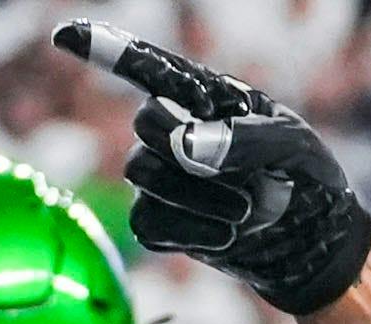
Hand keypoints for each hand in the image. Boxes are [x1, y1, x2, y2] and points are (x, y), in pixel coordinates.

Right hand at [55, 23, 370, 312]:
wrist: (307, 241)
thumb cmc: (303, 176)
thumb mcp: (291, 146)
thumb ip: (244, 138)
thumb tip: (185, 148)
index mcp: (204, 95)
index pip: (147, 66)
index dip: (105, 49)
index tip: (64, 36)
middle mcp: (174, 128)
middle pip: (146, 125)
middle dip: (188, 153)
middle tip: (242, 178)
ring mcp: (162, 176)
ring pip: (144, 176)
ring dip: (199, 198)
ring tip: (247, 210)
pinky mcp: (160, 221)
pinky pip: (147, 223)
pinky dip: (191, 231)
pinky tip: (226, 233)